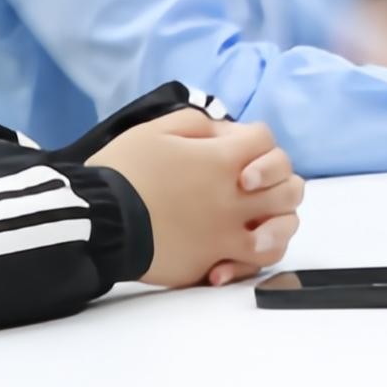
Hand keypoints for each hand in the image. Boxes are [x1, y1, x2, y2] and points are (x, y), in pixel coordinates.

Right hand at [90, 111, 302, 288]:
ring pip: (284, 227)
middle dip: (277, 180)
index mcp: (223, 159)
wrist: (98, 220)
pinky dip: (252, 258)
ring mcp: (228, 231)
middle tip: (254, 186)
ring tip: (257, 222)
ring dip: (278, 221)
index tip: (232, 148)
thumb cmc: (123, 171)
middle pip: (288, 186)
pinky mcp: (214, 259)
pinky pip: (255, 262)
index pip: (264, 140)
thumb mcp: (156, 130)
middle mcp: (236, 196)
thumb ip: (198, 124)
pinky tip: (233, 254)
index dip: (252, 140)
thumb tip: (224, 133)